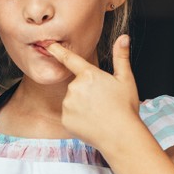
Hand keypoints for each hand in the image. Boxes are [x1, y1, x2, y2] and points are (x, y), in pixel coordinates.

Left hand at [44, 34, 141, 149]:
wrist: (121, 136)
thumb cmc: (125, 108)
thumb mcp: (126, 79)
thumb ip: (121, 57)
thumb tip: (123, 37)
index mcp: (89, 75)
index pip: (69, 59)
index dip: (57, 51)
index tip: (47, 45)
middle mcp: (75, 87)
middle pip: (77, 85)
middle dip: (86, 91)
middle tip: (103, 102)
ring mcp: (68, 104)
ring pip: (72, 101)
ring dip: (81, 105)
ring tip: (98, 114)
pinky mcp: (65, 119)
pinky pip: (69, 115)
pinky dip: (78, 119)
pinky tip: (91, 123)